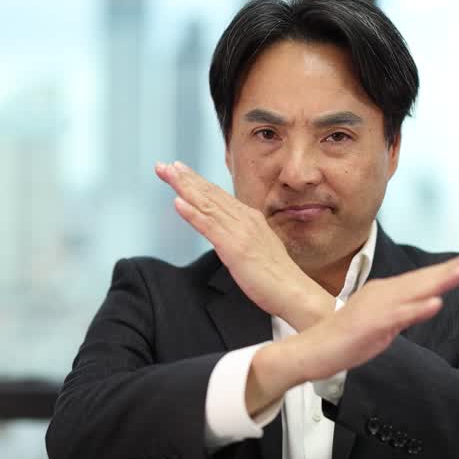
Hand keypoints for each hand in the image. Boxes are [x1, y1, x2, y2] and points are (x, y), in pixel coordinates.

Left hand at [155, 161, 330, 327]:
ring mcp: (240, 232)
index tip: (179, 171)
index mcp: (250, 219)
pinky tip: (178, 202)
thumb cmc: (277, 278)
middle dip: (186, 178)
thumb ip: (243, 238)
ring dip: (185, 187)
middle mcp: (245, 220)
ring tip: (168, 174)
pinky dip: (193, 213)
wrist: (294, 292)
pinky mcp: (235, 248)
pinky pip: (209, 227)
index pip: (219, 196)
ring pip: (207, 204)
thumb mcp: (258, 250)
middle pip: (210, 194)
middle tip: (164, 166)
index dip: (197, 182)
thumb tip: (228, 235)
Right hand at [265, 254, 458, 386]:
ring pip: (415, 291)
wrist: (312, 352)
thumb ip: (403, 313)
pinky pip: (399, 316)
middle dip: (450, 270)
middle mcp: (382, 294)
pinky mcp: (371, 325)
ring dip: (440, 280)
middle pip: (421, 280)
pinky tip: (436, 302)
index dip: (445, 271)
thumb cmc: (343, 340)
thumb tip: (426, 303)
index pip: (420, 280)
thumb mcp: (381, 324)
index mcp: (384, 293)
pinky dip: (418, 308)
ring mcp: (377, 308)